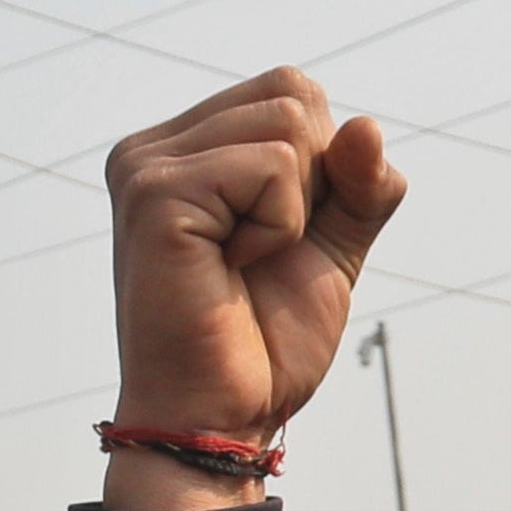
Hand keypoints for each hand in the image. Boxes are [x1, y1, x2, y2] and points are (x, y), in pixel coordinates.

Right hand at [104, 70, 404, 453]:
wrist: (220, 419)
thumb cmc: (261, 345)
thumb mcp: (332, 247)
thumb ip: (358, 183)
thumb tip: (364, 125)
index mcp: (182, 150)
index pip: (291, 91)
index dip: (321, 166)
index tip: (273, 240)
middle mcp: (151, 149)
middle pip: (294, 94)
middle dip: (312, 183)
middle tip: (258, 254)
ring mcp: (145, 167)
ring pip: (290, 124)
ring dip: (296, 208)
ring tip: (241, 263)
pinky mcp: (155, 193)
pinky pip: (273, 166)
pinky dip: (280, 226)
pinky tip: (231, 269)